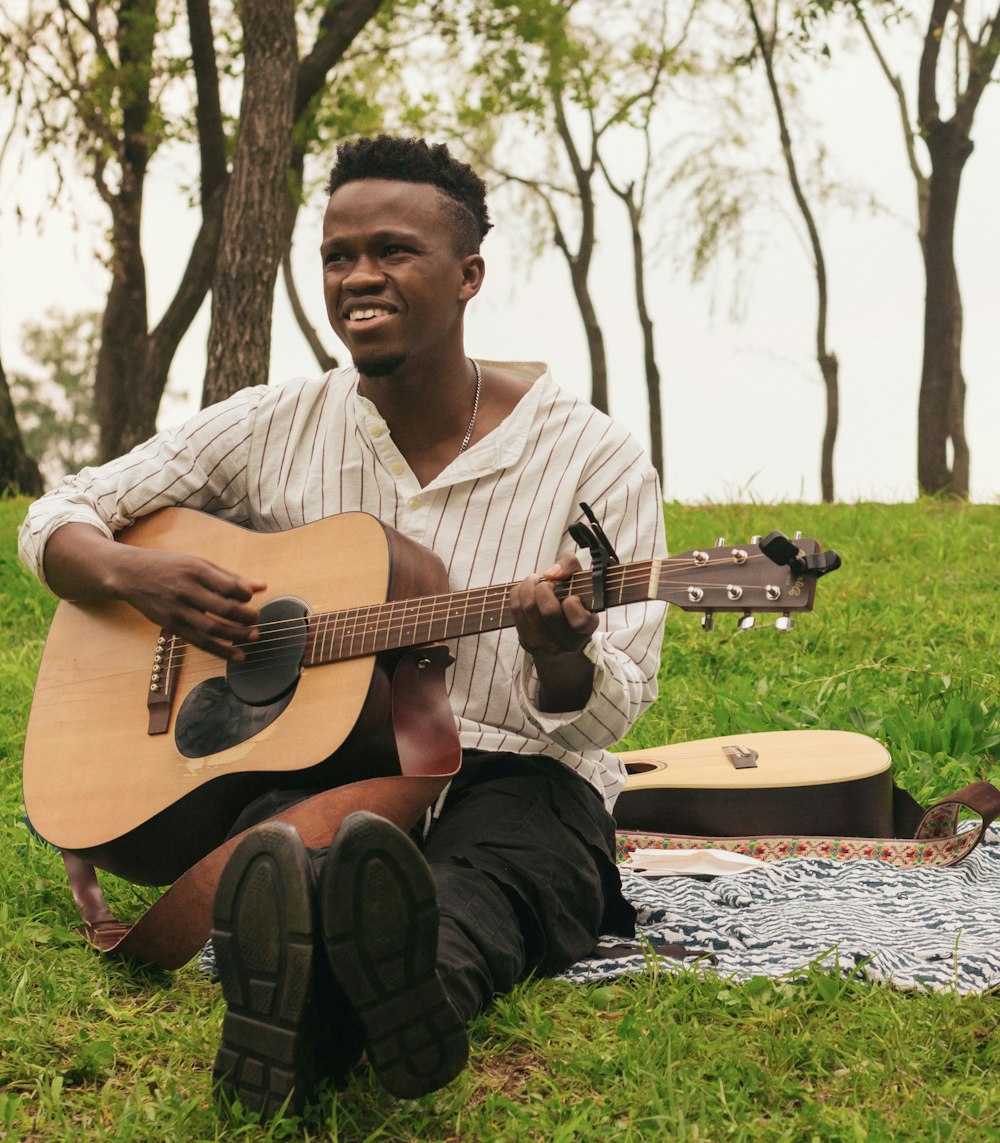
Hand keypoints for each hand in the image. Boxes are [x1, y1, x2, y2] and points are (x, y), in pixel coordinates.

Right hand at [111, 547, 265, 660]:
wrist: (129, 573)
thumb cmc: (169, 566)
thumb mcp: (198, 563)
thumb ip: (230, 577)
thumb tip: (263, 586)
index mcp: (196, 571)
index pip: (228, 586)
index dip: (246, 595)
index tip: (251, 598)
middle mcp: (186, 590)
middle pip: (222, 609)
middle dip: (245, 618)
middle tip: (257, 620)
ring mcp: (177, 610)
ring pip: (212, 629)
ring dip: (236, 636)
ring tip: (253, 637)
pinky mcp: (171, 626)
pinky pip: (198, 642)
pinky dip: (220, 650)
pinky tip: (236, 654)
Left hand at [509, 553, 597, 656]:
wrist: (561, 636)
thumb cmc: (572, 600)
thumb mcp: (581, 582)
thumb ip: (570, 565)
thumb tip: (549, 574)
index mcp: (586, 629)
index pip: (579, 620)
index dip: (572, 603)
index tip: (571, 597)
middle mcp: (567, 643)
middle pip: (549, 611)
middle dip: (544, 588)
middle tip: (546, 583)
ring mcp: (546, 646)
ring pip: (528, 608)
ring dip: (528, 587)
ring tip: (534, 581)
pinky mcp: (527, 643)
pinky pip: (515, 611)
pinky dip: (518, 594)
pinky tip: (525, 590)